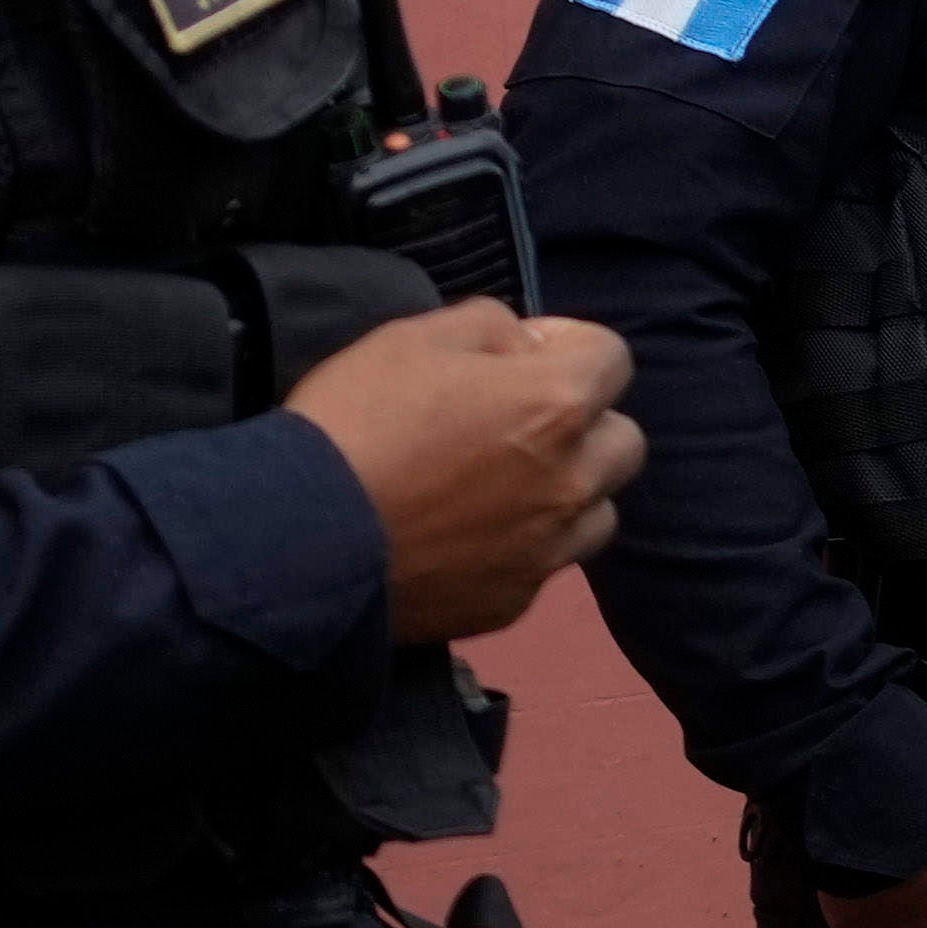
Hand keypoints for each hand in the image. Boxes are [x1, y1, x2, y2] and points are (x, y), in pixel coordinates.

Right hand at [289, 301, 638, 644]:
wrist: (303, 535)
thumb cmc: (355, 421)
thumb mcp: (413, 336)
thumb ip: (491, 326)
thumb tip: (527, 345)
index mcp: (556, 404)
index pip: (613, 358)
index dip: (569, 345)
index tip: (524, 353)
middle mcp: (572, 481)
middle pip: (623, 442)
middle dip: (585, 423)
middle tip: (519, 421)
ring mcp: (548, 549)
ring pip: (598, 512)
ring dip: (567, 490)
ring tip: (501, 484)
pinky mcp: (514, 601)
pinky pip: (545, 564)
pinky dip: (522, 545)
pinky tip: (465, 535)